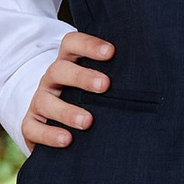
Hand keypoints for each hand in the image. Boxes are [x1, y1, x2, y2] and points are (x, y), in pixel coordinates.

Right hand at [21, 29, 114, 150]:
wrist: (54, 124)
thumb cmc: (88, 100)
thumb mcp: (97, 85)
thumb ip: (115, 79)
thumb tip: (152, 79)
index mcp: (68, 63)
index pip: (72, 44)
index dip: (89, 45)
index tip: (111, 52)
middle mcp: (51, 79)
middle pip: (60, 70)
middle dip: (82, 76)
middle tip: (104, 85)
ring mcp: (39, 101)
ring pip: (45, 101)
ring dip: (67, 111)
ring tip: (88, 121)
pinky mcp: (30, 124)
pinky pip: (33, 128)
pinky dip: (49, 134)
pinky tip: (67, 139)